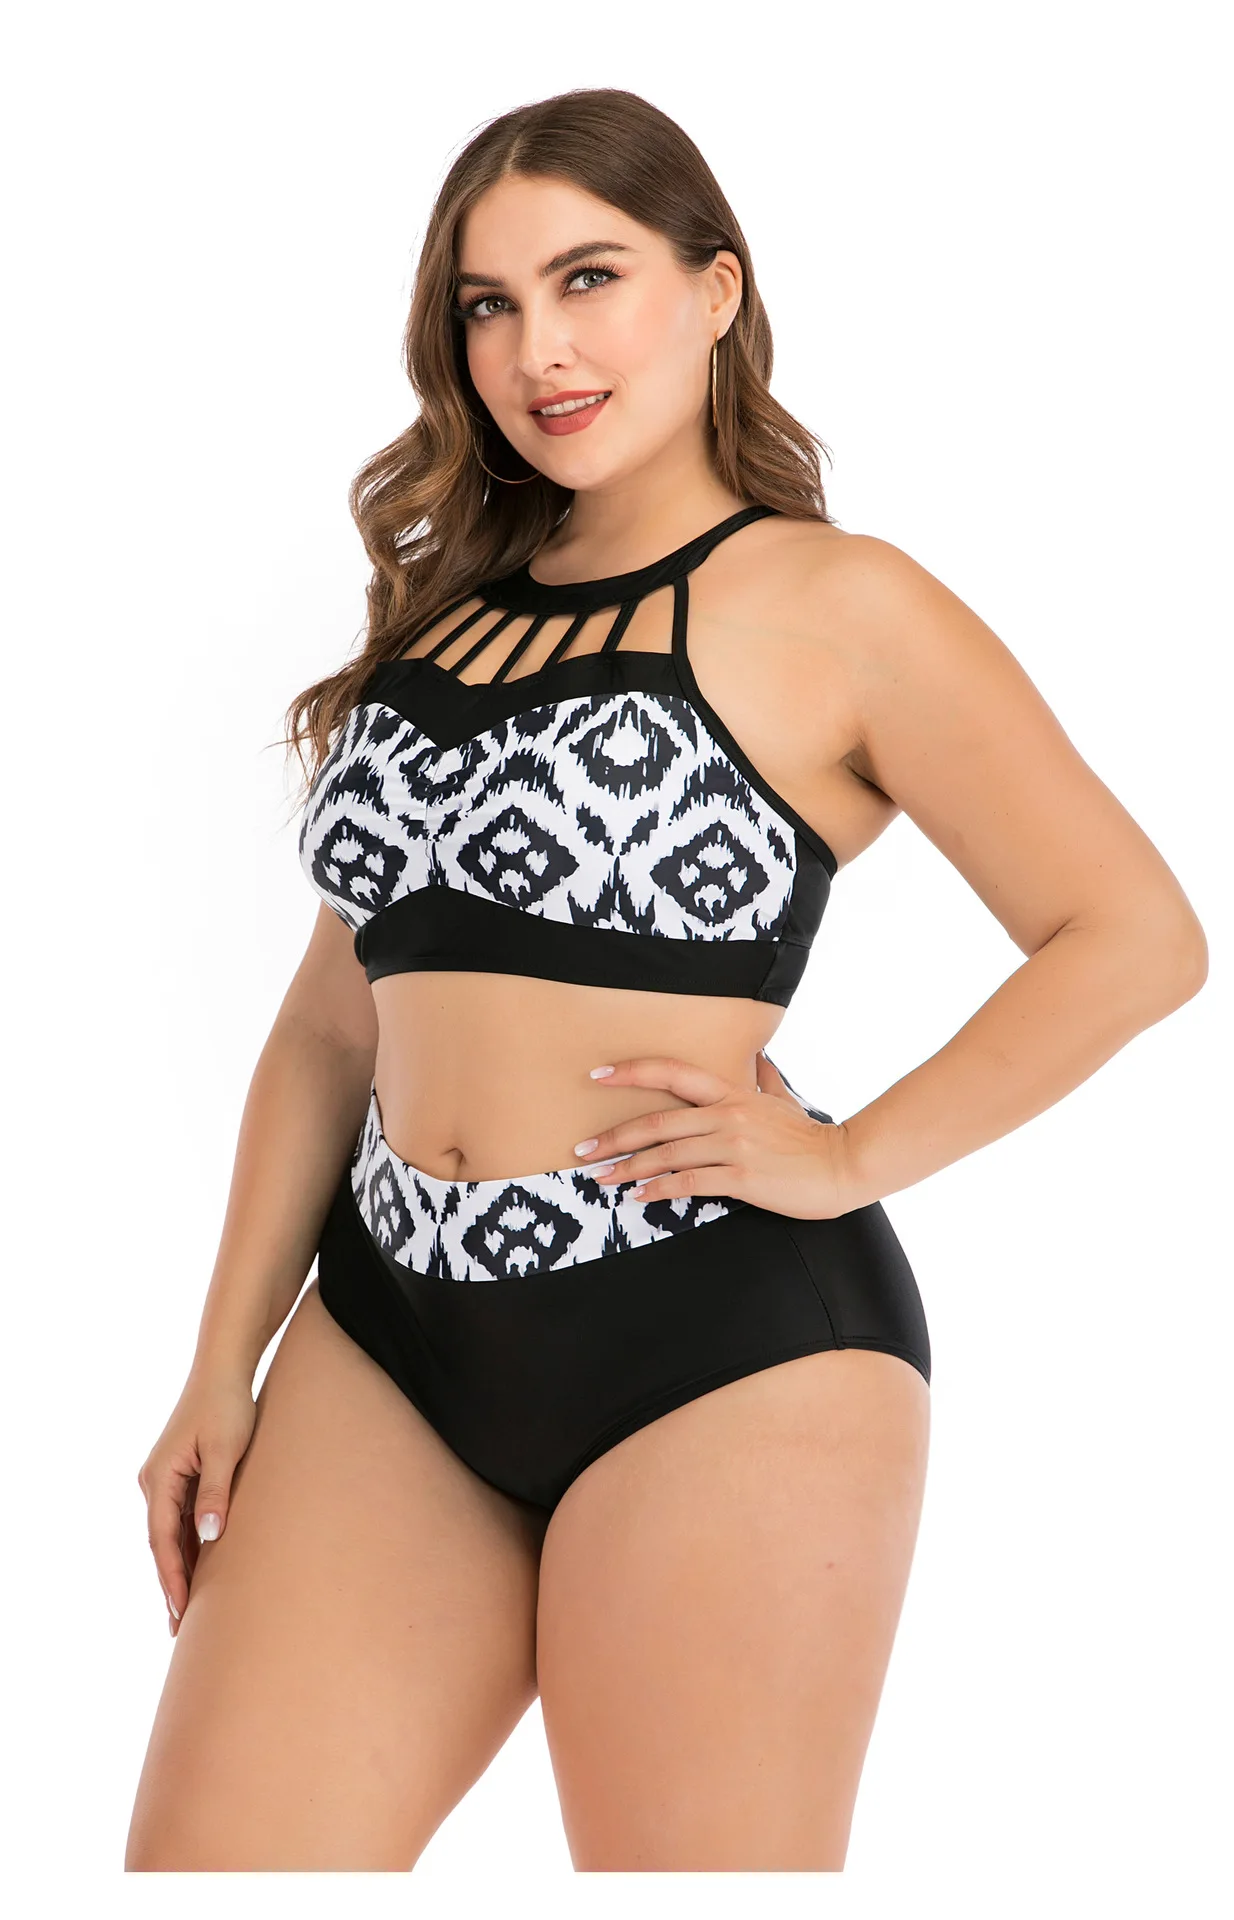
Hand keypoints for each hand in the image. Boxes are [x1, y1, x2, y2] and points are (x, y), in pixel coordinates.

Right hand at [136, 1368, 256, 1636]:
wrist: (224, 1367)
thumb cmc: (228, 1405)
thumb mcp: (227, 1450)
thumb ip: (216, 1493)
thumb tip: (208, 1538)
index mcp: (160, 1477)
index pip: (162, 1539)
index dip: (171, 1577)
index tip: (180, 1611)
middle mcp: (155, 1480)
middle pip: (160, 1542)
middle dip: (170, 1582)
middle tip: (179, 1629)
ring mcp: (166, 1477)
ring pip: (169, 1533)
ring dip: (177, 1566)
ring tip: (187, 1609)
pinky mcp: (181, 1473)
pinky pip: (179, 1518)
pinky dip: (186, 1544)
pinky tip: (199, 1566)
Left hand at [576, 1050, 855, 1219]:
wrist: (844, 1165)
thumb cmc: (811, 1138)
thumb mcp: (785, 1102)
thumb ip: (766, 1080)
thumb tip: (760, 1059)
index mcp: (733, 1093)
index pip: (673, 1073)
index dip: (631, 1072)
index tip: (596, 1075)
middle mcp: (727, 1114)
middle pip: (657, 1120)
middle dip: (614, 1136)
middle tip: (583, 1149)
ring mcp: (733, 1145)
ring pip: (667, 1153)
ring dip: (628, 1167)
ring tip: (601, 1177)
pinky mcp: (741, 1176)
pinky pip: (688, 1182)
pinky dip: (659, 1189)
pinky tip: (639, 1195)